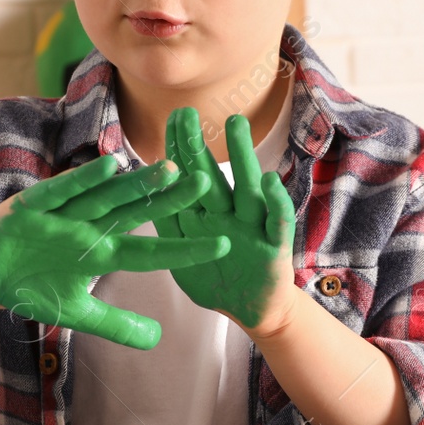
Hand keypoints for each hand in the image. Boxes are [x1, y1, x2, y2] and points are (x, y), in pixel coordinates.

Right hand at [0, 155, 228, 349]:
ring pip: (106, 196)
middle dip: (169, 197)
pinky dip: (82, 180)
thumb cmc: (31, 286)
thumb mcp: (76, 312)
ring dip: (136, 183)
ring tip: (170, 170)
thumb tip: (157, 340)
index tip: (221, 244)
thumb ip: (116, 324)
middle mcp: (89, 227)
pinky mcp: (32, 207)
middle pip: (135, 210)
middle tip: (208, 182)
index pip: (150, 249)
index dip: (184, 247)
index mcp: (103, 250)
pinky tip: (108, 167)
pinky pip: (61, 191)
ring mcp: (63, 214)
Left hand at [155, 108, 297, 334]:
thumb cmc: (215, 281)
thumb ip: (168, 227)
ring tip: (234, 124)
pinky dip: (275, 203)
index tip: (170, 119)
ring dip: (241, 156)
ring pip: (246, 187)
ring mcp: (253, 228)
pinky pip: (277, 223)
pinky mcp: (275, 248)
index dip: (178, 150)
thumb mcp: (183, 256)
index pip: (187, 179)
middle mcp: (227, 215)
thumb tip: (146, 193)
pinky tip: (269, 182)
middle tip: (186, 112)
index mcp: (203, 217)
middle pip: (210, 175)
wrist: (251, 312)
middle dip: (198, 145)